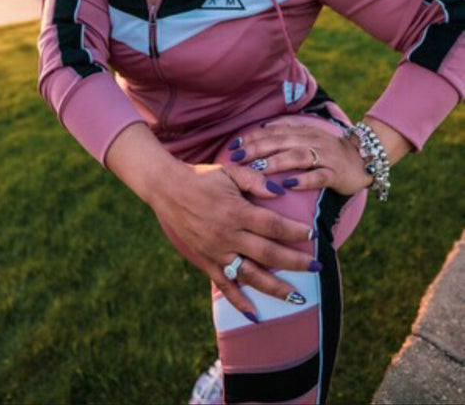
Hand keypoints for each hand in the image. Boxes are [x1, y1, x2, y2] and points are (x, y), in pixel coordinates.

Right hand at [150, 160, 318, 318]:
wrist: (167, 189)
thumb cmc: (202, 177)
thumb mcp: (229, 171)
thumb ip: (255, 180)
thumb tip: (280, 193)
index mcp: (236, 210)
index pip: (273, 225)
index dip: (295, 231)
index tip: (313, 234)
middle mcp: (227, 234)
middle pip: (268, 253)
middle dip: (295, 261)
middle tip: (318, 266)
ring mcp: (216, 251)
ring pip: (250, 274)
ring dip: (275, 287)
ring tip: (298, 297)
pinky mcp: (205, 260)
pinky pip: (224, 284)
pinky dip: (239, 301)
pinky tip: (255, 314)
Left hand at [227, 119, 372, 195]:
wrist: (364, 159)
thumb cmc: (329, 151)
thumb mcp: (308, 138)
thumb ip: (287, 132)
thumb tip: (262, 127)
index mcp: (303, 132)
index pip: (272, 132)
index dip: (252, 138)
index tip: (233, 146)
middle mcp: (312, 140)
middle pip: (281, 142)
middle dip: (257, 149)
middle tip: (238, 157)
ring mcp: (325, 156)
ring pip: (297, 156)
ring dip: (276, 162)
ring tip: (258, 169)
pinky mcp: (336, 173)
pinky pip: (319, 175)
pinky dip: (304, 179)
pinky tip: (289, 185)